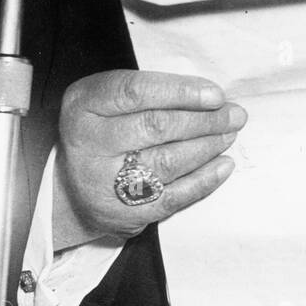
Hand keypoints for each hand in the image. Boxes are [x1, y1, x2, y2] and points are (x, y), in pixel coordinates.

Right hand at [53, 70, 245, 249]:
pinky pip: (173, 196)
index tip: (215, 93)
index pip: (136, 92)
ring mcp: (104, 182)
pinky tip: (224, 165)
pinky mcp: (124, 213)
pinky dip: (204, 180)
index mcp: (84, 105)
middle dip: (204, 119)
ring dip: (208, 146)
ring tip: (230, 134)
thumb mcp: (108, 99)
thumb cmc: (102, 131)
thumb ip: (148, 92)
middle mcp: (88, 143)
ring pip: (168, 160)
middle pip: (156, 126)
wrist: (70, 189)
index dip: (181, 91)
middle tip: (234, 114)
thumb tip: (209, 96)